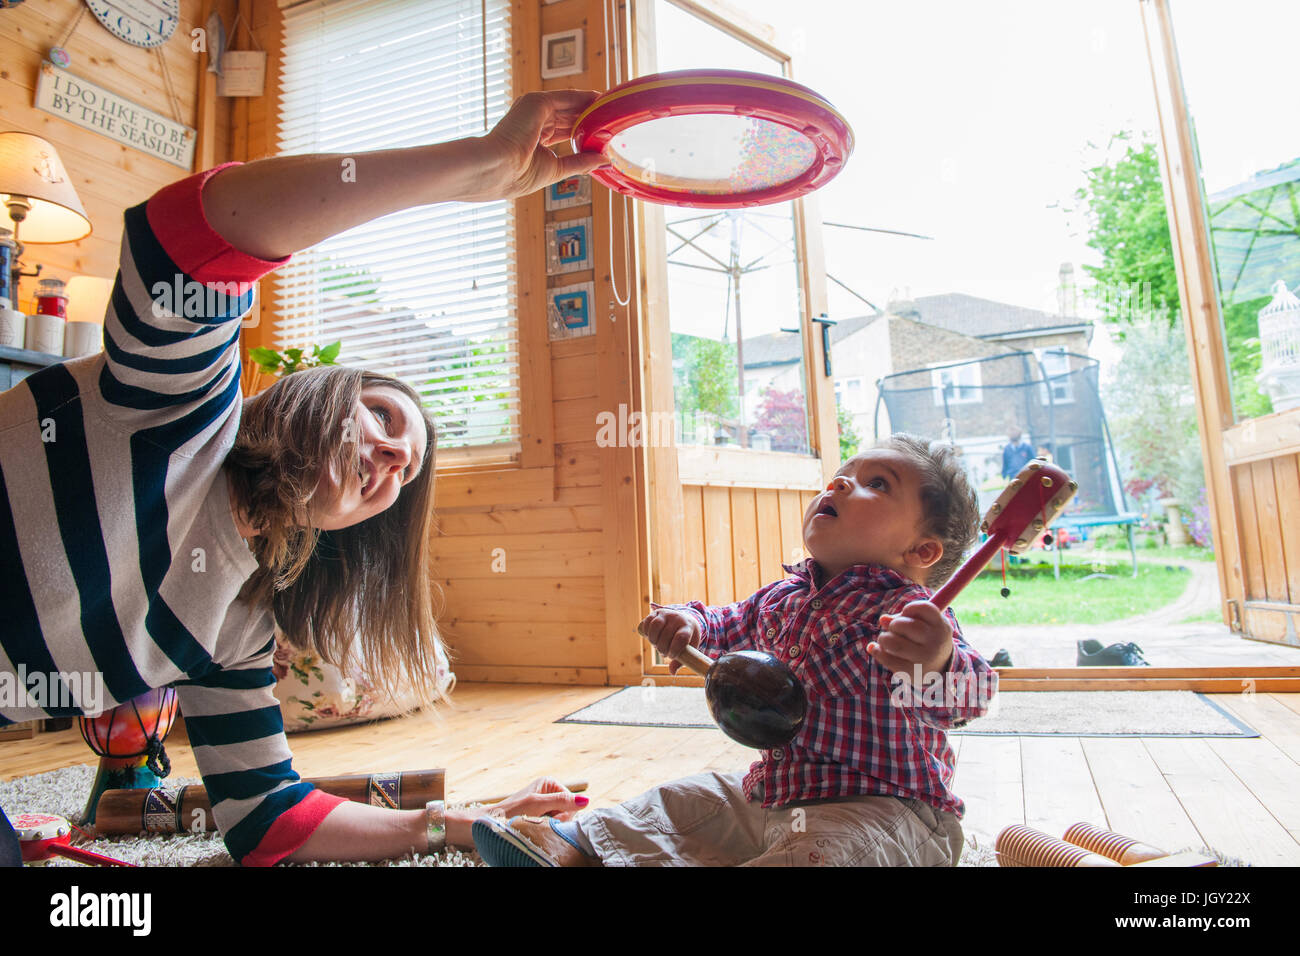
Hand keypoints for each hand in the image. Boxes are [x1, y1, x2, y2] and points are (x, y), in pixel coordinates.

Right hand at [481, 91, 607, 199]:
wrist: (496, 170)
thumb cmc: (517, 175)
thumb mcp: (557, 167)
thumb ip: (581, 162)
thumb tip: (604, 160)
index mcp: (533, 136)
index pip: (564, 129)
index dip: (584, 130)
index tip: (604, 132)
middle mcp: (533, 119)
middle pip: (569, 115)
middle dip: (591, 116)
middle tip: (614, 117)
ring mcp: (534, 108)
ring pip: (570, 104)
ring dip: (592, 106)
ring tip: (613, 108)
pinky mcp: (537, 102)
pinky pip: (568, 97)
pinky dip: (586, 98)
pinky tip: (602, 100)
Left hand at [482, 776, 587, 821]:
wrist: (493, 823)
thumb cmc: (512, 811)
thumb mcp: (538, 804)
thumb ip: (561, 801)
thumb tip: (585, 800)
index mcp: (550, 782)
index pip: (572, 801)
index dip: (564, 812)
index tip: (548, 815)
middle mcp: (549, 791)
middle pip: (568, 810)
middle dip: (558, 818)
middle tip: (541, 820)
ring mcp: (546, 804)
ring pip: (561, 819)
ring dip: (551, 824)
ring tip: (536, 823)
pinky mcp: (541, 815)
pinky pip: (553, 824)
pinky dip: (547, 827)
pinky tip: (536, 826)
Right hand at [638, 607, 699, 675]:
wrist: (686, 620)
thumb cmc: (688, 638)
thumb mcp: (689, 648)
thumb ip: (681, 661)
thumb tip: (672, 672)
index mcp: (688, 627)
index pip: (681, 637)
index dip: (674, 649)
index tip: (672, 656)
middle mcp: (678, 618)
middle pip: (666, 634)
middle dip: (662, 648)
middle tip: (664, 652)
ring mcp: (667, 614)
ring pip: (655, 626)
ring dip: (653, 639)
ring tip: (656, 645)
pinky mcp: (657, 612)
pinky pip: (648, 621)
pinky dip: (646, 631)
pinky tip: (649, 637)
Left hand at [867, 601, 953, 680]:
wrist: (938, 668)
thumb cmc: (924, 639)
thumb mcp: (922, 624)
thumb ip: (903, 617)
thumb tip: (883, 619)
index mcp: (940, 625)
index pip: (925, 608)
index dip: (909, 608)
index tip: (906, 613)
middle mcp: (936, 642)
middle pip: (908, 626)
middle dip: (894, 624)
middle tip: (893, 629)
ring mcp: (925, 659)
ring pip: (896, 644)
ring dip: (884, 639)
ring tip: (884, 640)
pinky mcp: (912, 672)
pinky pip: (889, 660)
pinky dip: (877, 652)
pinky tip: (875, 649)